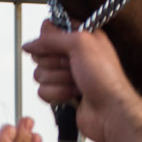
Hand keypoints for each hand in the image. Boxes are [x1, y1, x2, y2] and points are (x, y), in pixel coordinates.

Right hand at [22, 22, 141, 141]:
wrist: (110, 110)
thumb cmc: (106, 77)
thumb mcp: (81, 44)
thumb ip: (52, 38)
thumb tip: (30, 43)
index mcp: (80, 38)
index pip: (50, 31)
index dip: (49, 40)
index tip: (58, 47)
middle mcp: (73, 56)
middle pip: (41, 54)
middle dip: (54, 63)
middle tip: (72, 67)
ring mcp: (66, 76)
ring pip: (39, 74)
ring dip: (58, 80)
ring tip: (76, 83)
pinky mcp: (61, 94)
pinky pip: (42, 91)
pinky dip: (57, 93)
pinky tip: (74, 95)